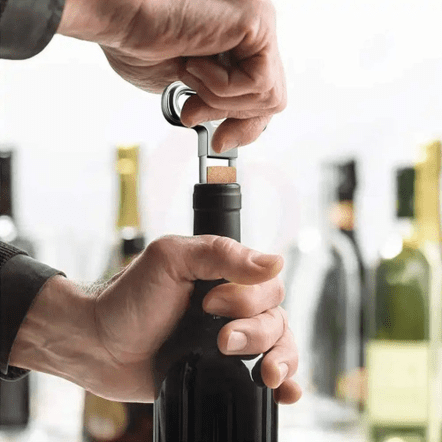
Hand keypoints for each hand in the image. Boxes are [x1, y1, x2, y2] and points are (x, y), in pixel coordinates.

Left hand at [10, 235, 300, 404]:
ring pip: (279, 346)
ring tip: (263, 373)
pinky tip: (283, 391)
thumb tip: (275, 262)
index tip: (209, 305)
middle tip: (222, 340)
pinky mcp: (224, 370)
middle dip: (256, 332)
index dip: (248, 299)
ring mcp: (231, 339)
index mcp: (225, 276)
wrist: (99, 346)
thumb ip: (220, 254)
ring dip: (279, 359)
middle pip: (276, 318)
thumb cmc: (129, 299)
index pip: (267, 284)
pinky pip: (266, 375)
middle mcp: (233, 306)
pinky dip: (284, 383)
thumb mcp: (170, 259)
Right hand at [57, 0, 286, 151]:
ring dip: (219, 99)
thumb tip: (230, 130)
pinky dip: (222, 87)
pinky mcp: (257, 22)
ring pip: (268, 94)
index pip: (263, 94)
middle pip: (271, 98)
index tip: (221, 141)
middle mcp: (253, 31)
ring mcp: (259, 23)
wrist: (120, 23)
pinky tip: (196, 62)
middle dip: (232, 115)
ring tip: (190, 72)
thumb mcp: (189, 90)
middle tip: (194, 111)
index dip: (246, 124)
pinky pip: (259, 82)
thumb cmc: (139, 45)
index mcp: (238, 43)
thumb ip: (217, 104)